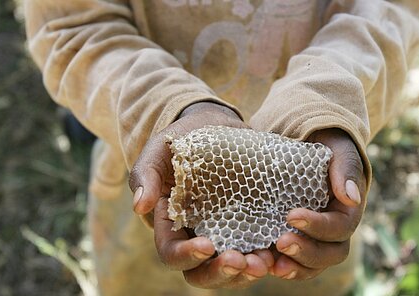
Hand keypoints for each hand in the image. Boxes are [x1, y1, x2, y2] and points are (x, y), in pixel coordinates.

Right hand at [129, 102, 272, 287]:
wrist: (217, 127)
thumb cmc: (183, 140)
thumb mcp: (159, 152)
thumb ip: (146, 176)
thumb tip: (140, 206)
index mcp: (172, 225)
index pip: (172, 252)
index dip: (187, 256)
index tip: (207, 246)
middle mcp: (198, 236)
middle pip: (202, 272)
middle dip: (220, 273)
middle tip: (240, 262)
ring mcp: (226, 234)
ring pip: (231, 269)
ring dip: (246, 273)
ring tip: (264, 263)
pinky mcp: (250, 227)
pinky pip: (257, 251)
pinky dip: (268, 258)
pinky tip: (279, 253)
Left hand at [272, 128, 366, 279]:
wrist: (310, 148)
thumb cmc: (328, 148)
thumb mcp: (339, 151)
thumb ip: (345, 170)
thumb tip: (351, 197)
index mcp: (348, 211)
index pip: (339, 228)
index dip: (318, 226)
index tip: (292, 215)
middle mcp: (335, 232)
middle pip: (329, 254)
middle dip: (306, 252)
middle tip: (281, 242)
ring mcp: (316, 240)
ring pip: (312, 265)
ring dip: (294, 267)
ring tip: (273, 266)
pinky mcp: (297, 241)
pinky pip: (294, 263)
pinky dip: (281, 267)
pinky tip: (264, 264)